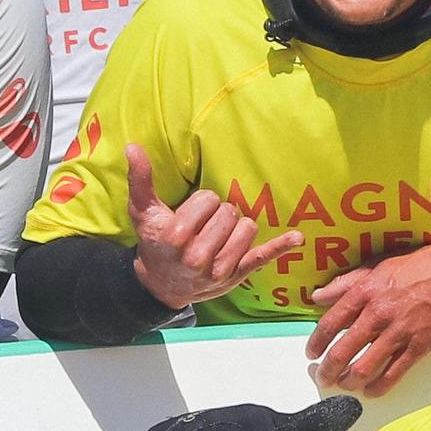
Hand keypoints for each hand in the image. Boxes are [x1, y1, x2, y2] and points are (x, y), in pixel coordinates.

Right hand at [126, 143, 303, 310]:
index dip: (201, 204)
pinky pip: (262, 257)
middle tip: (201, 229)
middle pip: (229, 212)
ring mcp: (220, 268)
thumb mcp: (142, 211)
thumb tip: (133, 147)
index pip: (208, 199)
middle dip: (217, 215)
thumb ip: (140, 179)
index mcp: (176, 237)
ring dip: (235, 228)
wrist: (161, 283)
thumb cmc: (154, 241)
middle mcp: (198, 256)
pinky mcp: (237, 276)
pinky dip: (281, 247)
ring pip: (247, 227)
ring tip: (216, 238)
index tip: (189, 216)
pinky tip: (297, 237)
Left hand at [304, 243, 430, 397]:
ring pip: (364, 368)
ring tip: (344, 385)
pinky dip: (378, 387)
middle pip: (343, 351)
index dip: (316, 342)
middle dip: (328, 370)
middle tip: (322, 377)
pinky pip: (393, 374)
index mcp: (365, 293)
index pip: (330, 323)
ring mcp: (398, 333)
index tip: (310, 354)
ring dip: (349, 382)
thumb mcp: (376, 265)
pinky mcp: (418, 347)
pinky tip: (370, 392)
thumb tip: (318, 296)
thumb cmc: (416, 267)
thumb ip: (345, 283)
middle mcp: (377, 315)